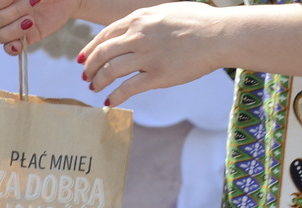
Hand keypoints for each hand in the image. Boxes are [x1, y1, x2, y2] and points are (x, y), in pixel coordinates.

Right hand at [0, 0, 82, 55]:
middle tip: (35, 2)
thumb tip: (12, 2)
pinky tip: (20, 44)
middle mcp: (4, 11)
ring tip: (32, 20)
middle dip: (14, 11)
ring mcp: (12, 25)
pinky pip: (8, 48)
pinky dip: (12, 47)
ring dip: (14, 28)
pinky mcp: (23, 38)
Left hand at [80, 3, 226, 105]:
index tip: (82, 59)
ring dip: (98, 82)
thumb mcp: (166, 12)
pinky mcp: (157, 76)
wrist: (220, 35)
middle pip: (101, 54)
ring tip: (95, 88)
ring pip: (109, 72)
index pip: (104, 36)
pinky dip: (114, 97)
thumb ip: (146, 21)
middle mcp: (138, 37)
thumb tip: (133, 29)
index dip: (89, 49)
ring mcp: (146, 57)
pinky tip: (109, 102)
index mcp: (139, 20)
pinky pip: (127, 89)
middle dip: (89, 68)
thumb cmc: (198, 22)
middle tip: (85, 77)